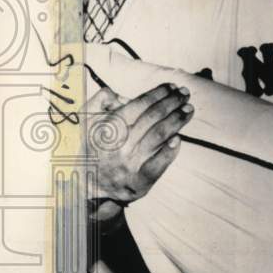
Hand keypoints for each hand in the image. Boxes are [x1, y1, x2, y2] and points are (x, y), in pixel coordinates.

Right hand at [86, 83, 193, 209]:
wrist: (89, 186)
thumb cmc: (92, 149)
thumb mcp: (84, 123)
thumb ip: (97, 103)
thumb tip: (118, 95)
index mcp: (108, 127)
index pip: (139, 104)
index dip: (158, 93)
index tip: (172, 87)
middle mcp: (119, 144)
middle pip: (153, 117)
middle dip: (172, 102)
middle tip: (185, 93)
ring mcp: (130, 163)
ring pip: (158, 135)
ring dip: (177, 120)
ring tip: (189, 109)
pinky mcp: (139, 181)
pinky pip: (157, 165)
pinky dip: (169, 151)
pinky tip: (179, 139)